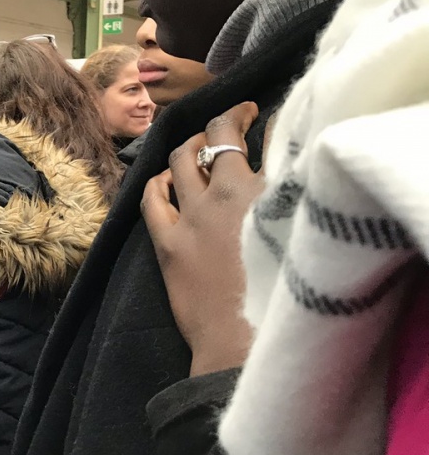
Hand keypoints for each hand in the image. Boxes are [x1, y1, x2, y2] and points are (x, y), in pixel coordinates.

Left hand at [141, 103, 264, 376]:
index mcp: (262, 189)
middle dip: (220, 126)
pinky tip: (162, 181)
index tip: (252, 112)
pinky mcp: (168, 243)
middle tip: (229, 125)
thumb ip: (291, 196)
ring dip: (188, 149)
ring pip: (180, 162)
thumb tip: (282, 170)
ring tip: (196, 149)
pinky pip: (152, 199)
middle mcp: (223, 194)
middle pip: (214, 139)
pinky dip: (157, 183)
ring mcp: (190, 217)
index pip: (252, 134)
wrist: (249, 342)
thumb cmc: (288, 293)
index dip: (246, 115)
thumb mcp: (302, 231)